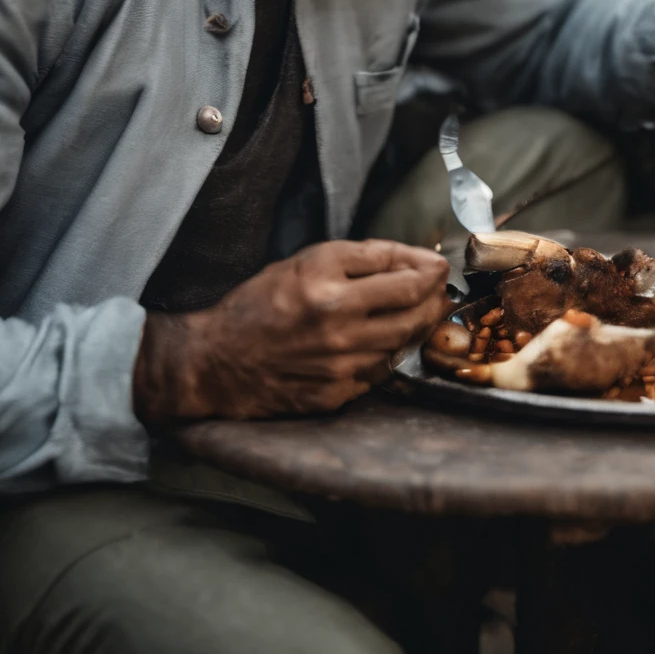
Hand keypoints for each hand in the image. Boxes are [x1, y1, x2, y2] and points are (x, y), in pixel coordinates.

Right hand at [133, 239, 450, 421]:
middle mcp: (338, 330)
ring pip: (402, 344)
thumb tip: (412, 260)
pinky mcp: (336, 395)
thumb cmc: (258, 305)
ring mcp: (340, 368)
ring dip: (416, 326)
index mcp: (330, 291)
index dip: (431, 271)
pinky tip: (383, 341)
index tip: (438, 266)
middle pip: (415, 314)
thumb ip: (362, 258)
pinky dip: (388, 354)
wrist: (215, 362)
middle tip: (439, 290)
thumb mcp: (305, 262)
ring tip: (415, 311)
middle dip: (434, 299)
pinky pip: (380, 372)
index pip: (407, 280)